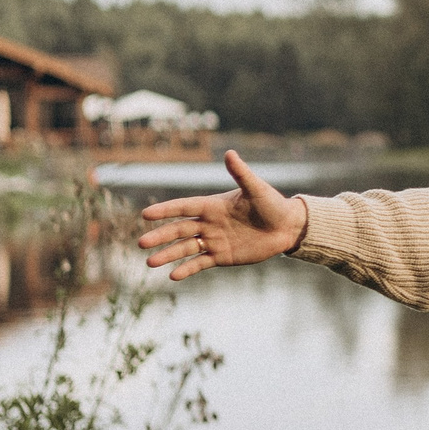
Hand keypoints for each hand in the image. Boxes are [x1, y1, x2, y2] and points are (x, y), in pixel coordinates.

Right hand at [139, 150, 309, 279]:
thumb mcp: (256, 189)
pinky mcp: (222, 256)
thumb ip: (241, 174)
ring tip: (150, 263)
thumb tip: (229, 153)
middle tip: (141, 243)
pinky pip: (201, 262)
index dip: (166, 210)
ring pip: (186, 248)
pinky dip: (187, 269)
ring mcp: (215, 240)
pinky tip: (172, 276)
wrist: (287, 227)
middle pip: (180, 230)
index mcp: (213, 205)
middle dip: (161, 236)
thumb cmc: (273, 204)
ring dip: (168, 255)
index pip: (184, 207)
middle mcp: (209, 223)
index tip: (146, 214)